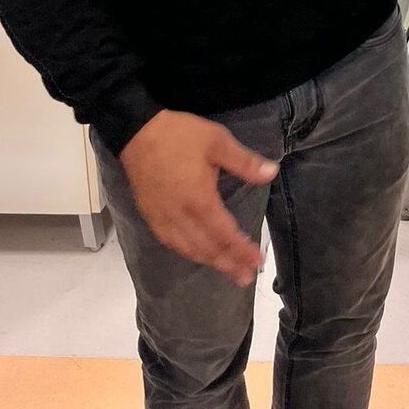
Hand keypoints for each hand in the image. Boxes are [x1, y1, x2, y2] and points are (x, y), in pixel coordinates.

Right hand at [120, 110, 278, 287]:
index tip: (257, 261)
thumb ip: (244, 162)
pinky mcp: (150, 215)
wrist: (136, 131)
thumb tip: (271, 172)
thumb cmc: (178, 135)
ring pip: (188, 249)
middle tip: (246, 277)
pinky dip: (187, 252)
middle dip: (229, 264)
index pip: (225, 234)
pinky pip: (171, 242)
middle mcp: (180, 216)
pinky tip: (195, 253)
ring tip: (227, 270)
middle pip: (208, 248)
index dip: (242, 250)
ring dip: (210, 262)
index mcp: (199, 201)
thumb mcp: (217, 141)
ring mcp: (163, 218)